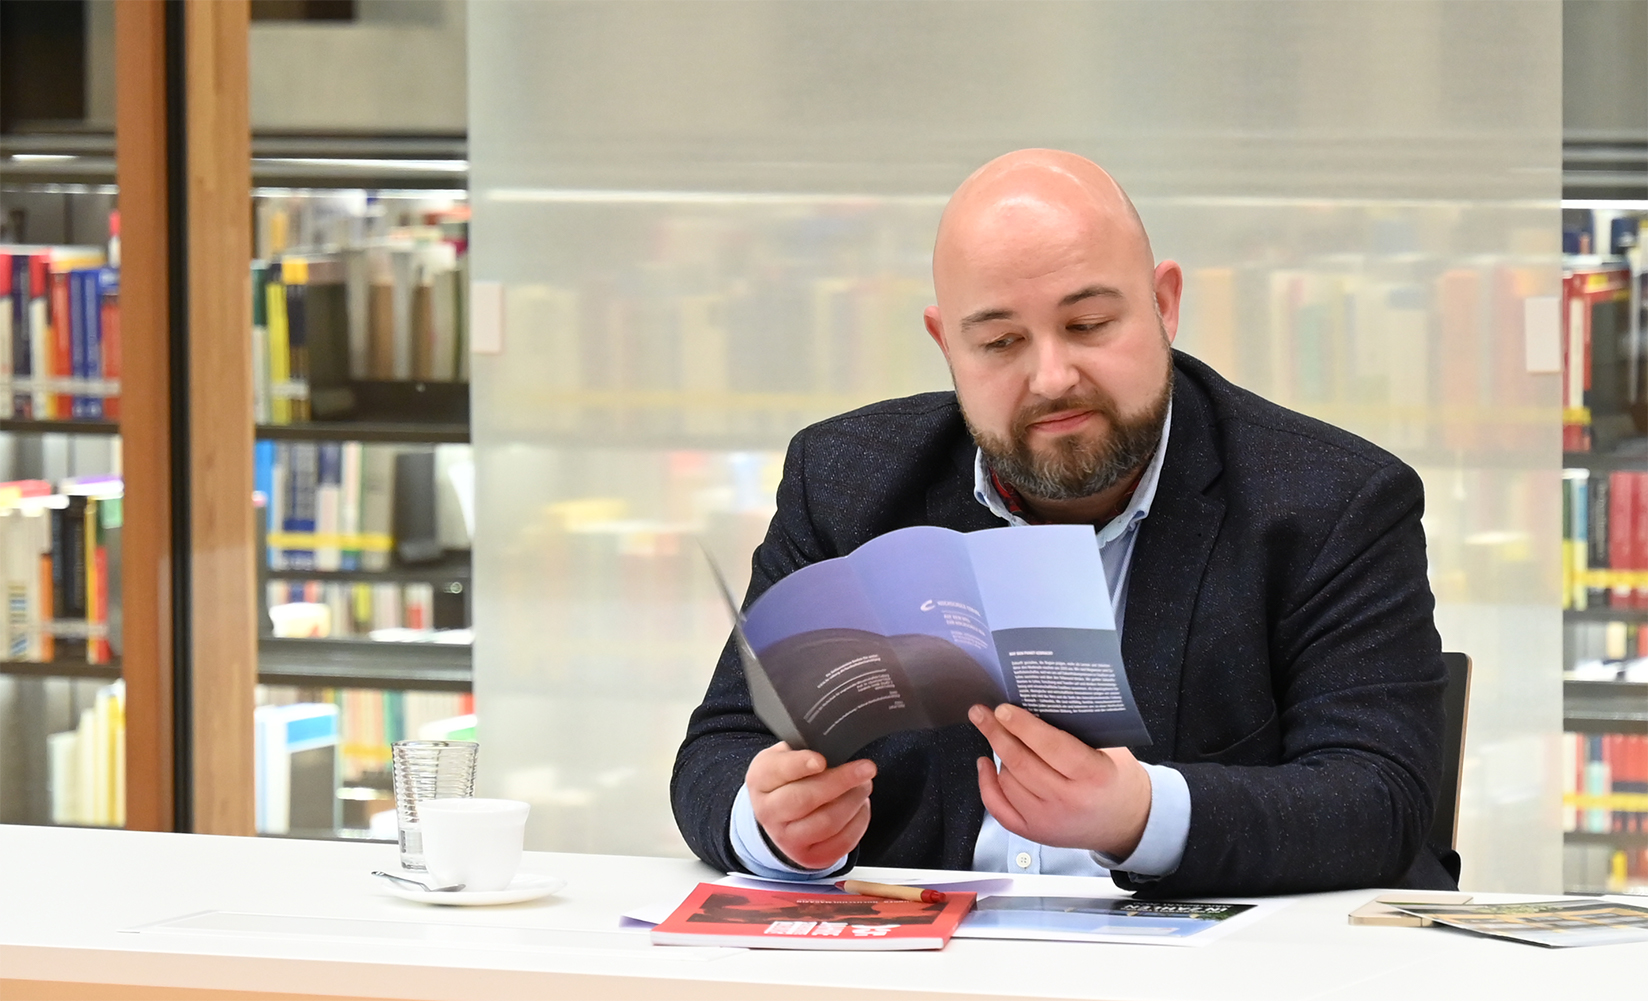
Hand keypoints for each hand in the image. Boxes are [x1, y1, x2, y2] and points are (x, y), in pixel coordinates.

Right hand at [746, 742, 875, 870]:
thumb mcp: (783, 756)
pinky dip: (858, 822)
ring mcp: (787, 839)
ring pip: (827, 822)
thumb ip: (801, 748)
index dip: (800, 765)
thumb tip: (833, 744)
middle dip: (841, 781)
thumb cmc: (786, 778)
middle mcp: (768, 812)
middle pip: (806, 799)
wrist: (777, 814)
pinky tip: (861, 806)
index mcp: (761, 780)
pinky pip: (841, 842)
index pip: (778, 771)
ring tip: (864, 785)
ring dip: (853, 801)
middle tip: (866, 769)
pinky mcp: (808, 857)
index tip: (822, 760)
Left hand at [969, 703, 1152, 859]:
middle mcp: (1069, 801)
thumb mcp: (1110, 749)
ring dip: (998, 755)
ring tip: (999, 736)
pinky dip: (987, 784)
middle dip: (997, 733)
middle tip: (982, 713)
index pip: (1051, 746)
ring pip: (1008, 781)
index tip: (1003, 709)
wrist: (1127, 822)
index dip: (1022, 725)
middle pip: (1022, 763)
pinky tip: (986, 764)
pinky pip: (999, 808)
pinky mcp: (1035, 833)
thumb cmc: (1117, 779)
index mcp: (1093, 775)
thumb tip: (1034, 707)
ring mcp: (1049, 820)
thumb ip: (1078, 732)